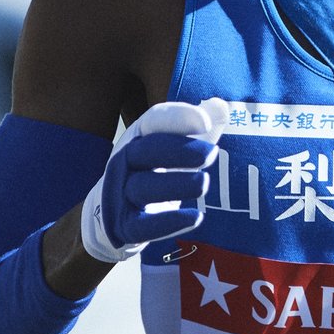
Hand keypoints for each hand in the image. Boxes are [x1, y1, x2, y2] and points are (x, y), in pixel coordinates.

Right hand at [79, 101, 222, 263]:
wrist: (112, 210)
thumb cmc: (153, 170)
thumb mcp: (174, 146)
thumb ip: (200, 128)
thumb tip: (221, 107)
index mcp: (138, 137)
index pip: (154, 121)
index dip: (178, 118)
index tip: (206, 122)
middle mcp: (124, 162)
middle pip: (147, 151)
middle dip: (180, 151)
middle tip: (212, 153)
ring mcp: (121, 194)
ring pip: (143, 187)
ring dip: (176, 185)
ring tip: (204, 182)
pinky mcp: (124, 226)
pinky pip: (143, 226)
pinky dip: (169, 223)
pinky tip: (196, 217)